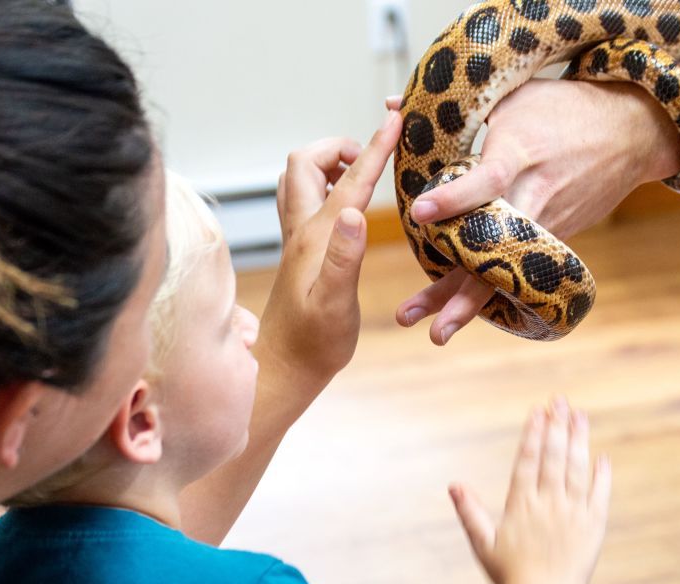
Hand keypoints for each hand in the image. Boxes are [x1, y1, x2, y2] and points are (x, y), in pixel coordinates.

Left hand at [256, 111, 401, 395]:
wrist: (284, 368)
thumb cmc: (315, 343)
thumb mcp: (335, 304)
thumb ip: (344, 257)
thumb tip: (354, 211)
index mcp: (316, 237)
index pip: (349, 180)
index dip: (375, 147)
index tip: (395, 119)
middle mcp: (300, 231)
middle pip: (304, 161)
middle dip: (337, 146)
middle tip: (368, 158)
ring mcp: (295, 240)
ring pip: (298, 178)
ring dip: (325, 164)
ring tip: (356, 174)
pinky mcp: (298, 253)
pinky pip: (303, 201)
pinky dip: (322, 186)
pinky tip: (342, 204)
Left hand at [388, 78, 679, 343]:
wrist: (634, 133)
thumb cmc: (567, 105)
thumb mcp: (515, 91)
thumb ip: (456, 105)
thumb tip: (388, 104)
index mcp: (522, 152)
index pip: (487, 180)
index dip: (456, 197)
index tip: (420, 212)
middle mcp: (534, 197)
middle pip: (493, 251)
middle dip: (458, 289)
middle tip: (422, 321)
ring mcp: (546, 225)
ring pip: (501, 272)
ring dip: (467, 304)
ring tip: (436, 334)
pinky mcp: (552, 240)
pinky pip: (515, 269)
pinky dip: (488, 291)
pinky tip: (457, 312)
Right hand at [450, 397, 610, 583]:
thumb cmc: (509, 575)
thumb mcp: (482, 543)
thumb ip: (469, 511)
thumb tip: (453, 485)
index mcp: (522, 505)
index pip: (528, 461)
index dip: (533, 435)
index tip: (537, 412)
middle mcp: (549, 503)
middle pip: (554, 457)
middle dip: (556, 426)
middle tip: (559, 401)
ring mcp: (573, 513)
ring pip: (578, 469)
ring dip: (579, 440)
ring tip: (580, 416)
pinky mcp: (593, 526)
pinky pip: (600, 495)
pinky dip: (602, 475)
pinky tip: (602, 457)